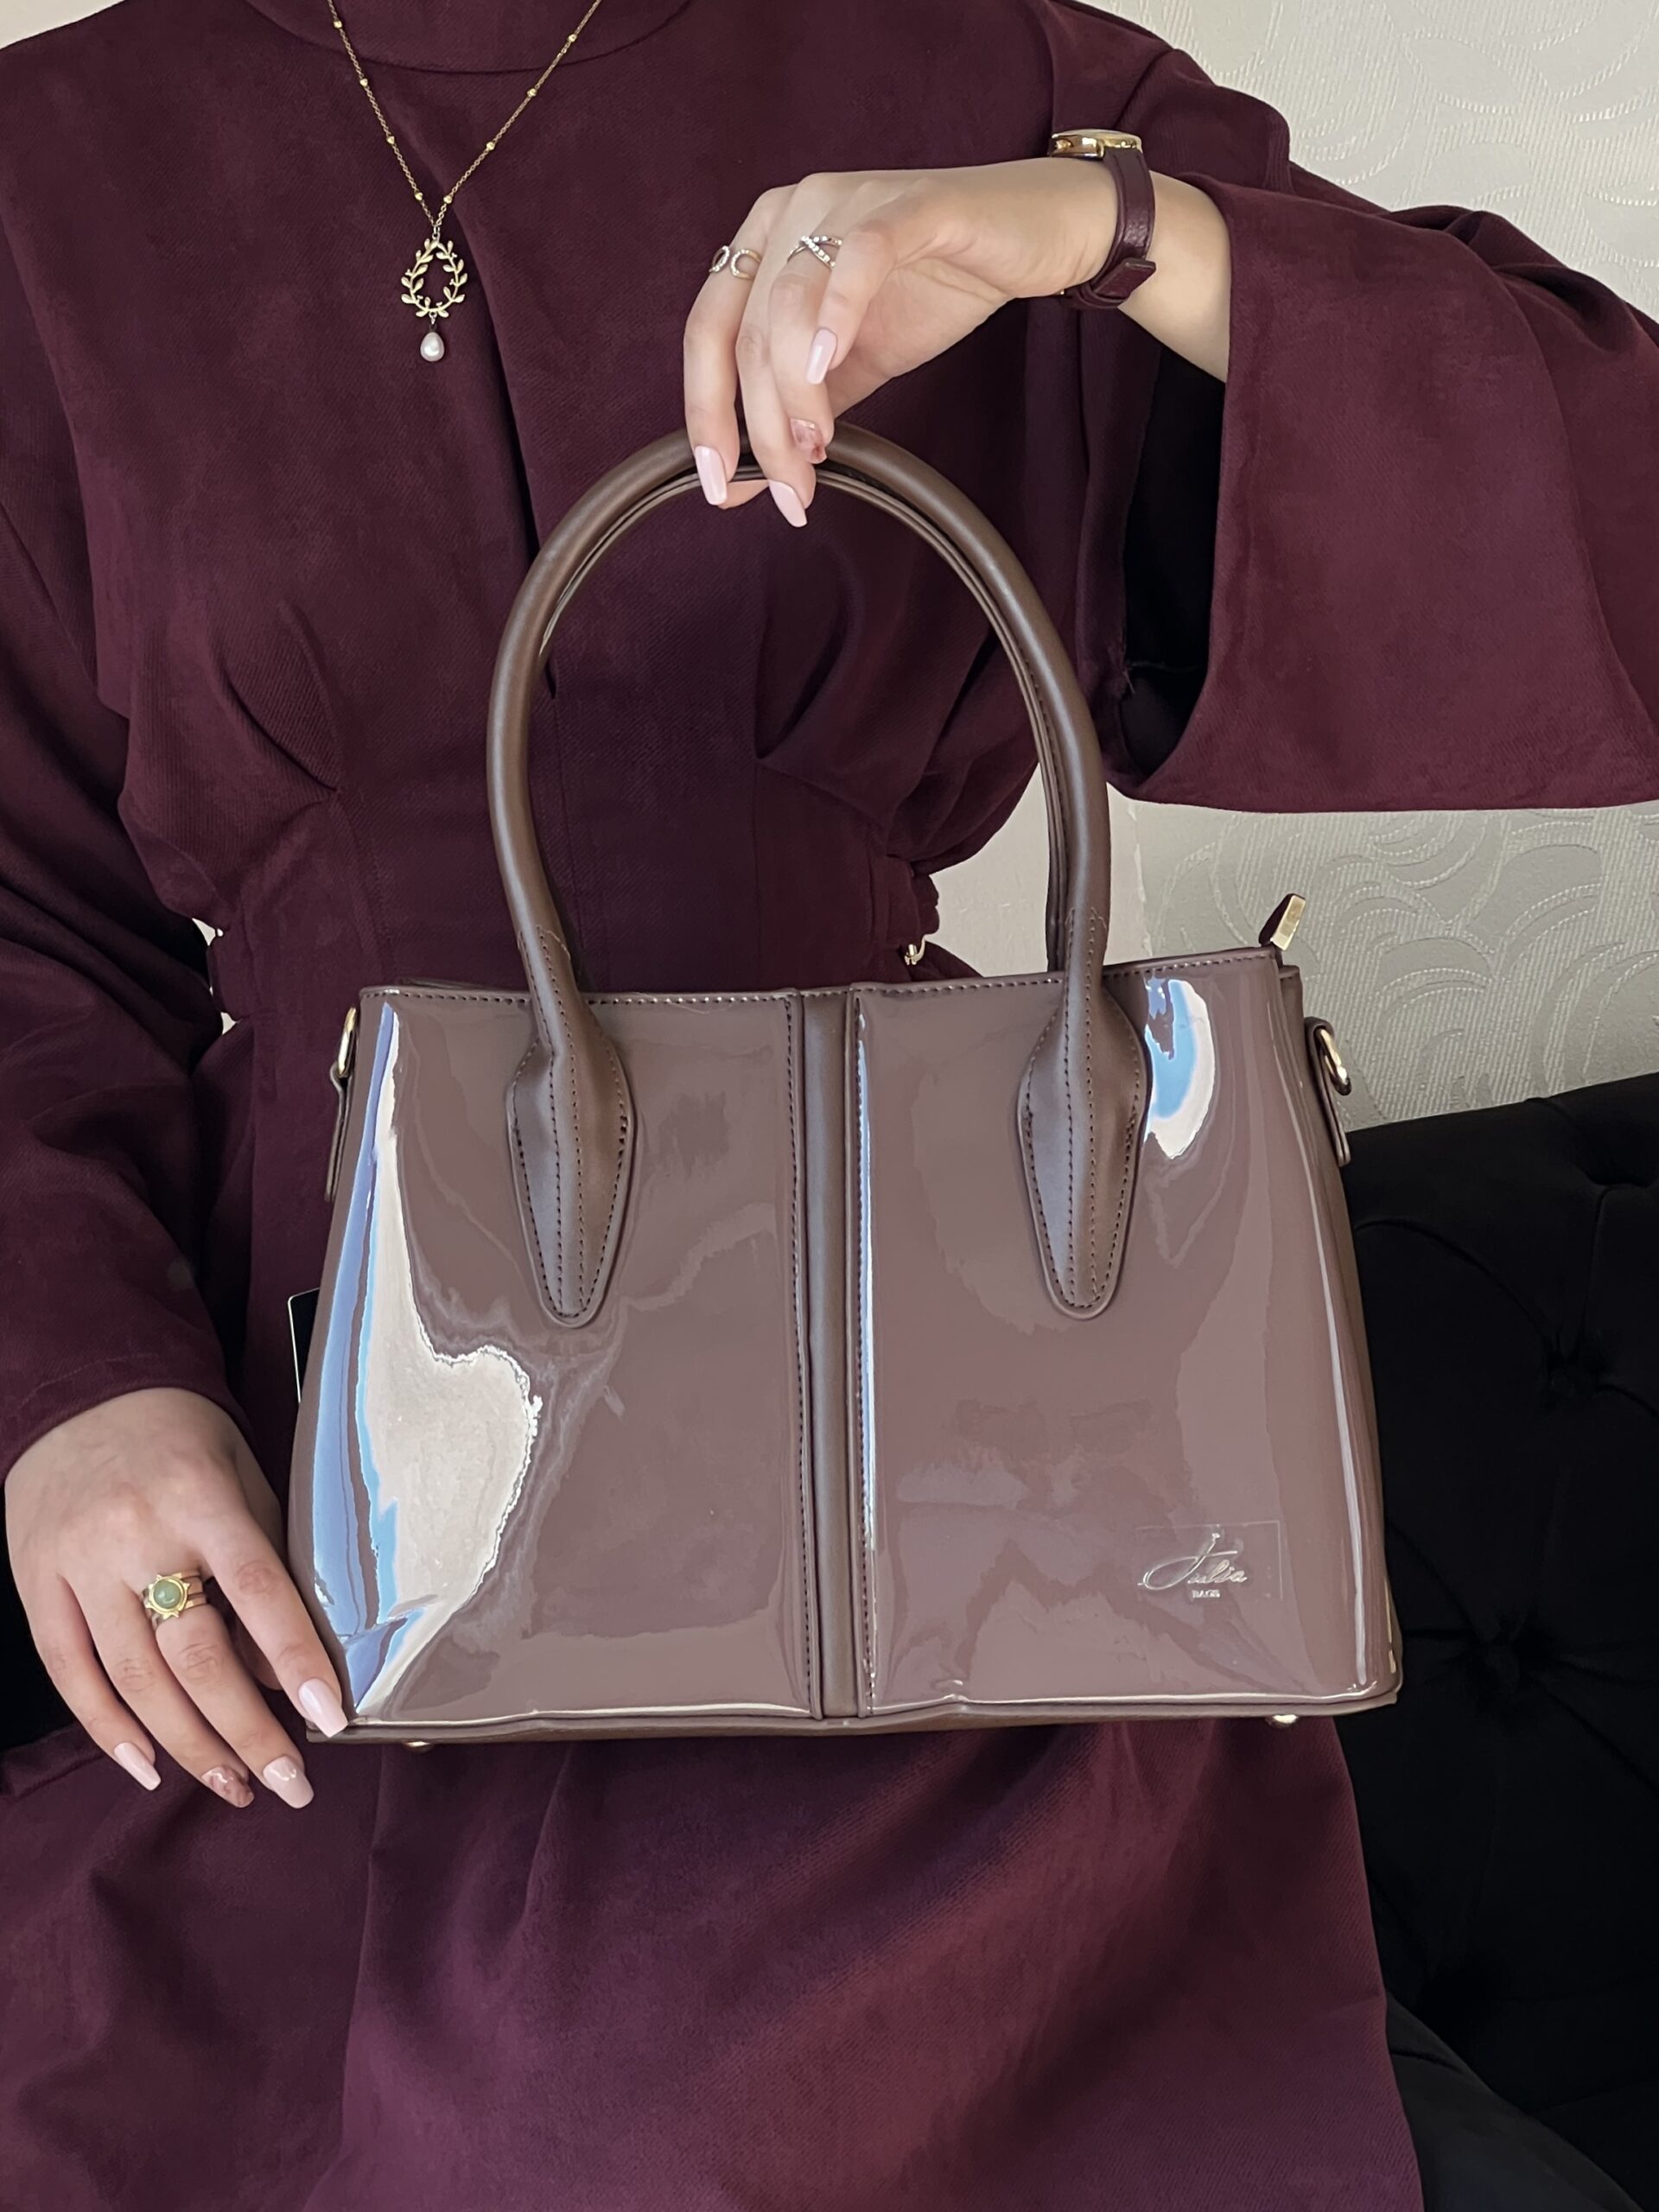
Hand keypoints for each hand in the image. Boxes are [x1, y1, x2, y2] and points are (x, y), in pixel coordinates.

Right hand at [5, 1387, 347, 1807]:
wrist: (84, 1388)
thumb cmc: (183, 1437)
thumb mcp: (244, 1475)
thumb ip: (265, 1560)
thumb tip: (279, 1668)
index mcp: (201, 1497)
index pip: (258, 1589)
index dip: (295, 1658)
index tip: (329, 1718)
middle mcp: (136, 1533)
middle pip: (193, 1655)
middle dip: (246, 1733)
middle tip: (290, 1785)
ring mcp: (78, 1561)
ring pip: (134, 1680)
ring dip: (188, 1746)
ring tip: (235, 1787)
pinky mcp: (35, 1581)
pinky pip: (72, 1673)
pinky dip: (109, 1729)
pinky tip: (150, 1766)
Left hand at [681, 155, 1121, 523]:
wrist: (1035, 236)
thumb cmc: (941, 286)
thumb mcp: (859, 357)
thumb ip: (808, 399)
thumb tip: (765, 468)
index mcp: (768, 240)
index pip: (710, 330)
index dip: (706, 412)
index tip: (720, 484)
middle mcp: (796, 210)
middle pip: (749, 331)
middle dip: (761, 426)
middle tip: (790, 491)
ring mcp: (850, 200)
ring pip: (790, 305)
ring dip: (795, 392)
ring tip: (816, 449)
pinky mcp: (912, 206)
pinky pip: (859, 256)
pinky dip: (837, 313)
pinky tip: (830, 366)